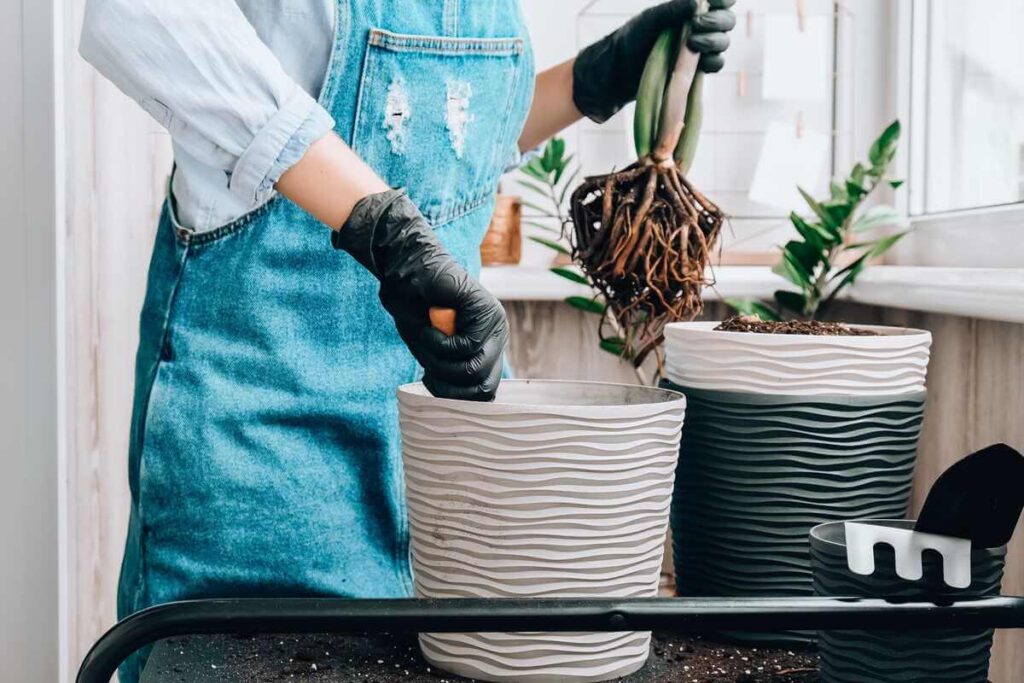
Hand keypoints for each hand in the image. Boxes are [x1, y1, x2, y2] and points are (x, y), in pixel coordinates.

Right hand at [332, 190, 507, 400]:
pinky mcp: (484, 308)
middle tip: (426, 366)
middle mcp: (495, 334)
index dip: (458, 398)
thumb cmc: (414, 308)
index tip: (433, 385)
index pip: (486, 391)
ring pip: (473, 368)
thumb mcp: (431, 351)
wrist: (404, 267)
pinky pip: (466, 345)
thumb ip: (448, 373)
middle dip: (448, 384)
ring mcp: (493, 320)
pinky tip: (429, 324)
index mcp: (486, 346)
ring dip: (439, 360)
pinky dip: (438, 342)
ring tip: (426, 337)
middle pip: (483, 386)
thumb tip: (464, 405)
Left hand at [573, 0, 735, 122]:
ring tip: (691, 43)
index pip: (719, 1)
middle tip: (697, 24)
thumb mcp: (651, 19)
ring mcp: (699, 48)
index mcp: (688, 9)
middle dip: (717, 21)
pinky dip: (712, 62)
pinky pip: (716, 64)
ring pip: (723, 42)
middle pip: (726, 21)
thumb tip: (699, 3)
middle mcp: (698, 27)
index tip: (716, 2)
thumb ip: (674, 9)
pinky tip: (700, 62)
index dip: (723, 0)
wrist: (619, 71)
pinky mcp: (696, 69)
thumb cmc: (631, 39)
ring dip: (713, 41)